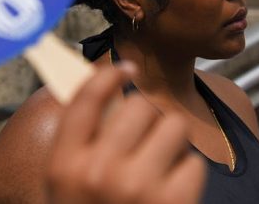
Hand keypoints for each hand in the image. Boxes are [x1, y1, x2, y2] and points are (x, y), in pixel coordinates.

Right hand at [46, 64, 206, 203]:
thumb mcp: (67, 185)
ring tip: (158, 168)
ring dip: (170, 143)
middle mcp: (98, 171)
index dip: (109, 74)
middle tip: (142, 142)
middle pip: (139, 105)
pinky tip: (170, 194)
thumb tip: (104, 86)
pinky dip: (187, 176)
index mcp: (64, 164)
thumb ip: (79, 141)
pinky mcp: (174, 201)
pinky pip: (193, 161)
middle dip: (146, 118)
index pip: (86, 97)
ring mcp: (138, 187)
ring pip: (172, 125)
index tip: (126, 68)